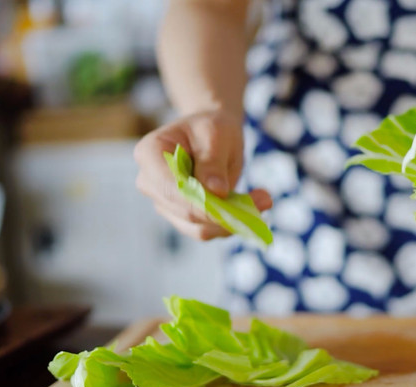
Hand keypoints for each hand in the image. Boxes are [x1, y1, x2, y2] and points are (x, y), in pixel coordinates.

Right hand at [134, 110, 271, 240]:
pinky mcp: (182, 217)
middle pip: (186, 211)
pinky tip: (254, 209)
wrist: (212, 136)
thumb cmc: (211, 127)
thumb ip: (212, 162)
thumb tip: (216, 193)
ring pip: (198, 227)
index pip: (172, 188)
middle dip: (226, 211)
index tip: (235, 202)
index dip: (202, 202)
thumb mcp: (215, 134)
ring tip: (265, 200)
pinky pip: (206, 230)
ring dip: (234, 220)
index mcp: (150, 154)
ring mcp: (165, 203)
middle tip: (265, 199)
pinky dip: (231, 224)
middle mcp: (150, 183)